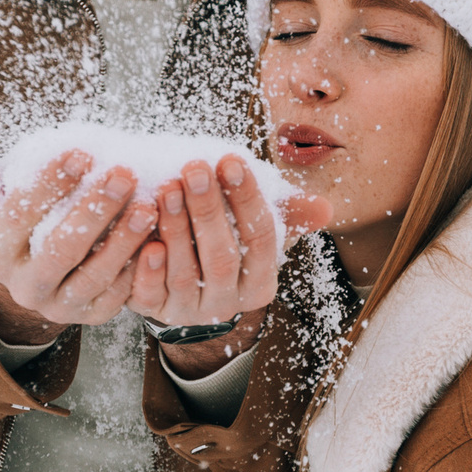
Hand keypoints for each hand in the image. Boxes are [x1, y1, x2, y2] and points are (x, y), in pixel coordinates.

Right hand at [0, 151, 155, 342]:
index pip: (18, 216)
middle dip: (95, 209)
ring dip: (124, 240)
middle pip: (61, 248)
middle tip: (124, 173)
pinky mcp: (91, 318)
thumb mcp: (2, 208)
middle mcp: (26, 287)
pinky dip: (138, 268)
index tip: (82, 153)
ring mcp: (59, 306)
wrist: (37, 284)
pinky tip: (157, 238)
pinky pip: (118, 296)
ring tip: (148, 205)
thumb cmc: (26, 229)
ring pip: (94, 275)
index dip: (49, 184)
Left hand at [130, 156, 331, 373]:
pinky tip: (146, 240)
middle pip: (222, 257)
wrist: (178, 283)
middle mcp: (228, 302)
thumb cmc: (224, 242)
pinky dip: (148, 270)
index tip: (231, 160)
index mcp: (260, 282)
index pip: (261, 239)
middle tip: (194, 167)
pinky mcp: (153, 311)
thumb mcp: (253, 229)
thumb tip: (325, 208)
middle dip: (208, 210)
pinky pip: (150, 296)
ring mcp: (189, 311)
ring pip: (185, 273)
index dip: (246, 199)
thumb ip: (285, 214)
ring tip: (166, 188)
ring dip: (176, 230)